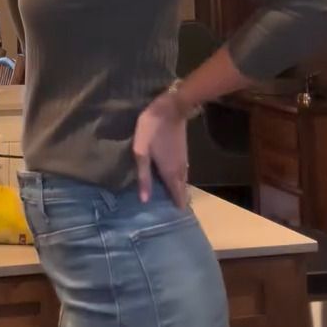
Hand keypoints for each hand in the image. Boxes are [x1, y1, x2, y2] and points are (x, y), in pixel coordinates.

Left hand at [133, 92, 188, 207]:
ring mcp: (184, 160)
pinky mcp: (183, 152)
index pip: (177, 195)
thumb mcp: (142, 152)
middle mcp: (180, 169)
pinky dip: (179, 180)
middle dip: (177, 200)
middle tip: (169, 211)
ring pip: (183, 181)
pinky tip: (172, 179)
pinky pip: (183, 172)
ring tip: (171, 198)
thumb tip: (145, 199)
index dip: (176, 206)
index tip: (173, 219)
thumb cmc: (153, 129)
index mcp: (170, 172)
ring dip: (179, 190)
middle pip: (182, 190)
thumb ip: (143, 176)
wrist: (171, 108)